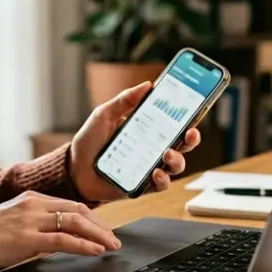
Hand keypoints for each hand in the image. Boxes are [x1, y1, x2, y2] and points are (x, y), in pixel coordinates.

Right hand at [0, 191, 120, 271]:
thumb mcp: (10, 222)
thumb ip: (31, 224)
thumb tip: (54, 237)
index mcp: (29, 198)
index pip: (69, 204)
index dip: (92, 218)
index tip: (103, 230)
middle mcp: (32, 204)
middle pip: (78, 209)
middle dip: (101, 225)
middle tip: (114, 240)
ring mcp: (29, 219)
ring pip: (75, 221)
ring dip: (99, 235)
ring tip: (111, 246)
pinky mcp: (26, 238)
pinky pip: (63, 239)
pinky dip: (84, 245)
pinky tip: (95, 251)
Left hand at [68, 82, 201, 200]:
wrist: (73, 169)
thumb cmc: (89, 141)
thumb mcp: (104, 114)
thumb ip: (125, 100)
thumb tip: (148, 85)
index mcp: (147, 129)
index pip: (174, 121)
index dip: (189, 116)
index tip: (197, 107)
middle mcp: (152, 148)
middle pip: (182, 144)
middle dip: (192, 138)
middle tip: (190, 133)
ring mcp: (149, 167)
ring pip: (176, 165)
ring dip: (178, 159)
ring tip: (167, 154)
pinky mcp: (142, 186)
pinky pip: (160, 185)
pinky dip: (162, 179)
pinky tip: (156, 172)